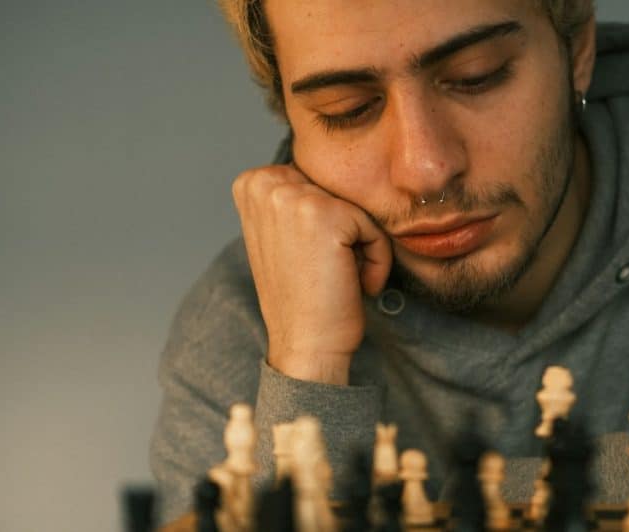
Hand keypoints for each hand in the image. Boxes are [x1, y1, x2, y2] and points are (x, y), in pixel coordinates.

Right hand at [232, 165, 391, 383]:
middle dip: (346, 234)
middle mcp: (265, 182)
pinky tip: (352, 284)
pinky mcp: (323, 215)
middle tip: (325, 272)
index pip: (321, 182)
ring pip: (359, 209)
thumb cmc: (304, 296)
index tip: (310, 260)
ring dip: (361, 248)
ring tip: (338, 278)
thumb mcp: (283, 235)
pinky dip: (376, 259)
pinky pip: (374, 228)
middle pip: (341, 192)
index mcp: (252, 182)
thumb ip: (296, 198)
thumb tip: (335, 165)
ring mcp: (292, 197)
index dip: (328, 225)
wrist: (306, 346)